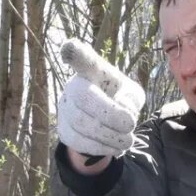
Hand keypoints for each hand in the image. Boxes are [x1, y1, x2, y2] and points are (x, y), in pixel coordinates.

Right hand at [57, 39, 144, 157]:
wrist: (104, 124)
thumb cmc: (119, 101)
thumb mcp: (132, 95)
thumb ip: (131, 98)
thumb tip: (120, 108)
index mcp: (93, 71)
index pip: (83, 59)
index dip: (75, 53)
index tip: (69, 48)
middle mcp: (74, 86)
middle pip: (83, 96)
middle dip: (110, 114)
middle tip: (130, 125)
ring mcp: (65, 108)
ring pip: (81, 123)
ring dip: (109, 135)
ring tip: (127, 140)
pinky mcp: (63, 130)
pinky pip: (78, 142)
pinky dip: (101, 147)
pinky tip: (115, 147)